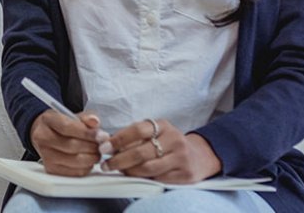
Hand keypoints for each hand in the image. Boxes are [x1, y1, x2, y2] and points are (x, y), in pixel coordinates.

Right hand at [30, 109, 108, 176]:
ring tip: (97, 152)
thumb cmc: (63, 125)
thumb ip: (86, 118)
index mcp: (47, 120)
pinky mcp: (51, 169)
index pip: (67, 127)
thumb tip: (95, 122)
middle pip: (72, 145)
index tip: (101, 136)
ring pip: (74, 160)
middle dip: (92, 146)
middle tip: (103, 145)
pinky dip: (87, 167)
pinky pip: (74, 172)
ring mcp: (45, 155)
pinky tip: (89, 160)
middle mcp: (42, 138)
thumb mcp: (74, 116)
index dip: (87, 133)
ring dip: (91, 158)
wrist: (47, 134)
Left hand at [101, 118, 221, 183]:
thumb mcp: (155, 133)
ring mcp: (181, 157)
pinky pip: (158, 179)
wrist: (199, 156)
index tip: (104, 148)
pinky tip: (137, 176)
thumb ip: (134, 136)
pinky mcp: (185, 174)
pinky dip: (144, 178)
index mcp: (163, 125)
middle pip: (140, 152)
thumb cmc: (168, 143)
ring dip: (129, 171)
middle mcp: (174, 139)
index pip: (137, 130)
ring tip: (120, 170)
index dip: (118, 139)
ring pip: (148, 168)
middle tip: (106, 165)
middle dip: (119, 160)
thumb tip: (108, 144)